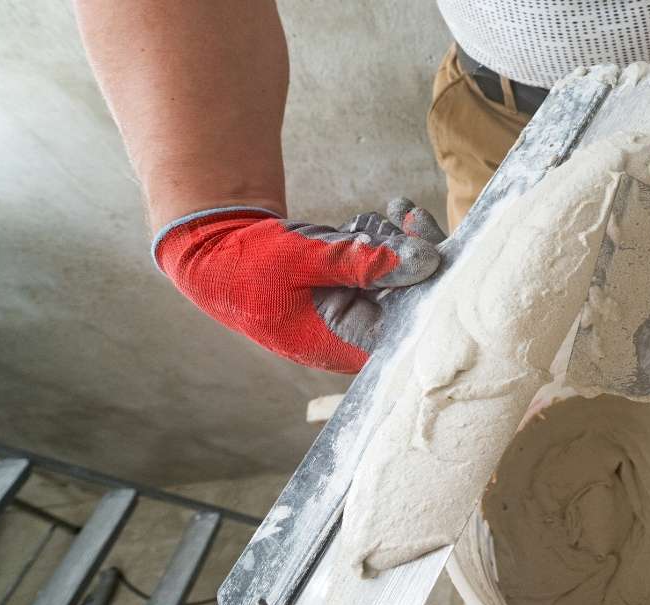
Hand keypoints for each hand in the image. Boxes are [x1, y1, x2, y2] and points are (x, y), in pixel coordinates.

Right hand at [154, 198, 444, 372]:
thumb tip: (427, 261)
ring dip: (398, 241)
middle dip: (418, 254)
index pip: (410, 326)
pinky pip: (387, 265)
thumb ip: (363, 262)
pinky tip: (381, 216)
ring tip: (385, 215)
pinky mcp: (355, 288)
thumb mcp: (303, 259)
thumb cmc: (246, 266)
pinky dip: (385, 238)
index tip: (438, 247)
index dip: (432, 289)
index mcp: (345, 345)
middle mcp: (358, 334)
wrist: (211, 251)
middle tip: (414, 216)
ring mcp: (357, 310)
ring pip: (403, 276)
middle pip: (414, 300)